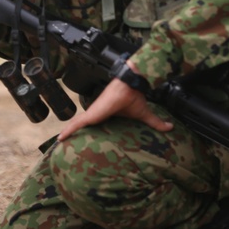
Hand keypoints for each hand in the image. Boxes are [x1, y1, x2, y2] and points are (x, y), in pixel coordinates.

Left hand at [57, 61, 172, 141]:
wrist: (130, 86)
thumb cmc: (134, 97)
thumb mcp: (144, 115)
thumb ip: (155, 122)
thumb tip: (170, 127)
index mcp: (105, 114)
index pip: (92, 122)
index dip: (85, 129)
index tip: (79, 139)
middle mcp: (96, 113)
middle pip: (81, 124)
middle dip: (72, 132)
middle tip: (63, 143)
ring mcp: (92, 113)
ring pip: (76, 125)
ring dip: (67, 133)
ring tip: (58, 142)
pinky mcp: (91, 115)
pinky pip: (77, 124)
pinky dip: (68, 130)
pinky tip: (60, 138)